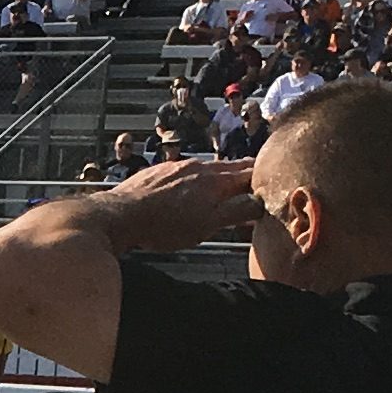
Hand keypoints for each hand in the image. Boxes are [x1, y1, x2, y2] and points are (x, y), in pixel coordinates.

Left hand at [107, 157, 274, 252]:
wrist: (119, 215)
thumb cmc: (163, 225)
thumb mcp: (207, 225)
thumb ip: (236, 212)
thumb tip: (259, 202)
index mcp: (215, 180)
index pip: (249, 171)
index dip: (263, 177)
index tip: (272, 182)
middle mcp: (198, 167)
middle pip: (229, 168)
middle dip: (243, 175)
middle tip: (254, 183)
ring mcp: (176, 167)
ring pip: (206, 170)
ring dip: (218, 179)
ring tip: (223, 191)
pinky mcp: (157, 173)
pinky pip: (183, 173)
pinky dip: (193, 181)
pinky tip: (187, 193)